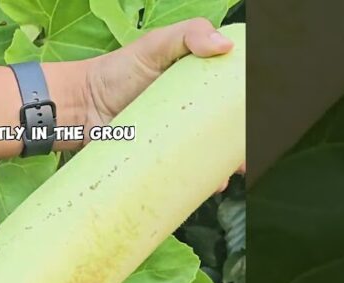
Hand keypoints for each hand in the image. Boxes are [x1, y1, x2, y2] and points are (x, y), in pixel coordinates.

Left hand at [78, 18, 245, 191]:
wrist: (81, 108)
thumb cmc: (117, 71)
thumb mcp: (155, 45)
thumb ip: (188, 35)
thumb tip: (225, 46)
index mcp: (197, 84)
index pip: (231, 95)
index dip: (250, 106)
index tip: (262, 113)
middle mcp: (191, 113)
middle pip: (227, 130)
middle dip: (244, 142)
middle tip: (250, 149)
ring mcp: (177, 140)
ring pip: (212, 156)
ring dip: (229, 166)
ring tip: (234, 171)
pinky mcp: (162, 162)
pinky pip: (187, 175)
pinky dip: (203, 183)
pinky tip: (212, 186)